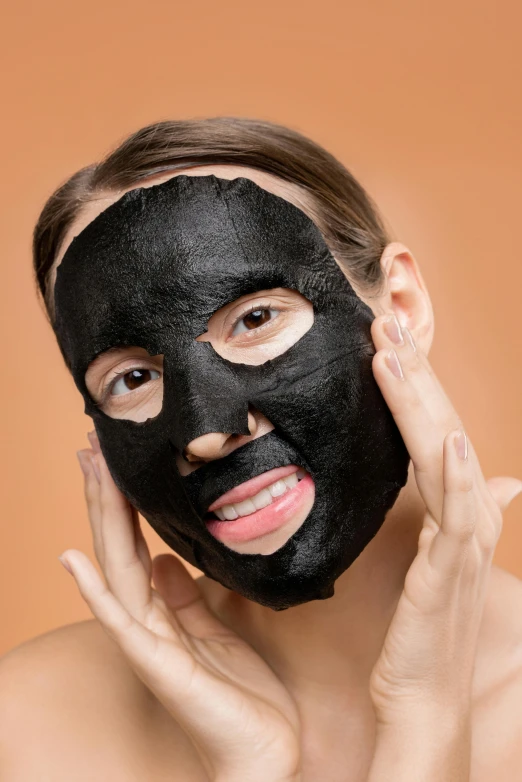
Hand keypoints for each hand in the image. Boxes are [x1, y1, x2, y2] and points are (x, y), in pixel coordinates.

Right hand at [59, 434, 300, 781]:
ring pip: (116, 569)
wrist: (263, 752)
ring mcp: (148, 642)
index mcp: (162, 611)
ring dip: (100, 519)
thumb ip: (186, 597)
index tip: (113, 459)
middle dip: (105, 495)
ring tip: (89, 472)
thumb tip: (165, 559)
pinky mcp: (160, 665)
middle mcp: (147, 622)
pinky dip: (96, 590)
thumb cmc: (240, 695)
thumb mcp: (216, 631)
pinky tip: (73, 559)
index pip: (134, 545)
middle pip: (118, 546)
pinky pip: (123, 621)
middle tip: (92, 446)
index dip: (123, 502)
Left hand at [369, 314, 521, 727]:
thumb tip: (494, 479)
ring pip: (443, 455)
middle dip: (413, 372)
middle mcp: (468, 513)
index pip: (434, 427)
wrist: (424, 697)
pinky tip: (446, 439)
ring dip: (422, 403)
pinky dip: (455, 474)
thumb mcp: (436, 557)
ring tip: (394, 353)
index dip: (414, 380)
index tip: (386, 335)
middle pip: (440, 426)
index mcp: (457, 506)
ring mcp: (463, 540)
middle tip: (385, 319)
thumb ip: (455, 510)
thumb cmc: (423, 627)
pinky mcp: (450, 571)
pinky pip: (458, 515)